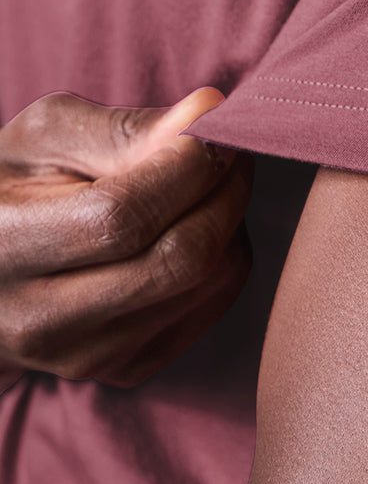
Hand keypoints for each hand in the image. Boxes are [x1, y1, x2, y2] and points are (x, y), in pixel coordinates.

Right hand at [0, 88, 253, 390]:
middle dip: (225, 190)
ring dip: (231, 220)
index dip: (187, 165)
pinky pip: (212, 308)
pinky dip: (225, 256)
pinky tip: (196, 224)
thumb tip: (207, 112)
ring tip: (208, 181)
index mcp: (7, 248)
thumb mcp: (48, 136)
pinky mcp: (123, 370)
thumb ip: (126, 127)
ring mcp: (84, 357)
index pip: (125, 216)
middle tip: (230, 148)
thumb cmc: (16, 183)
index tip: (213, 123)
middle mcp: (41, 322)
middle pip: (179, 259)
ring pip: (208, 284)